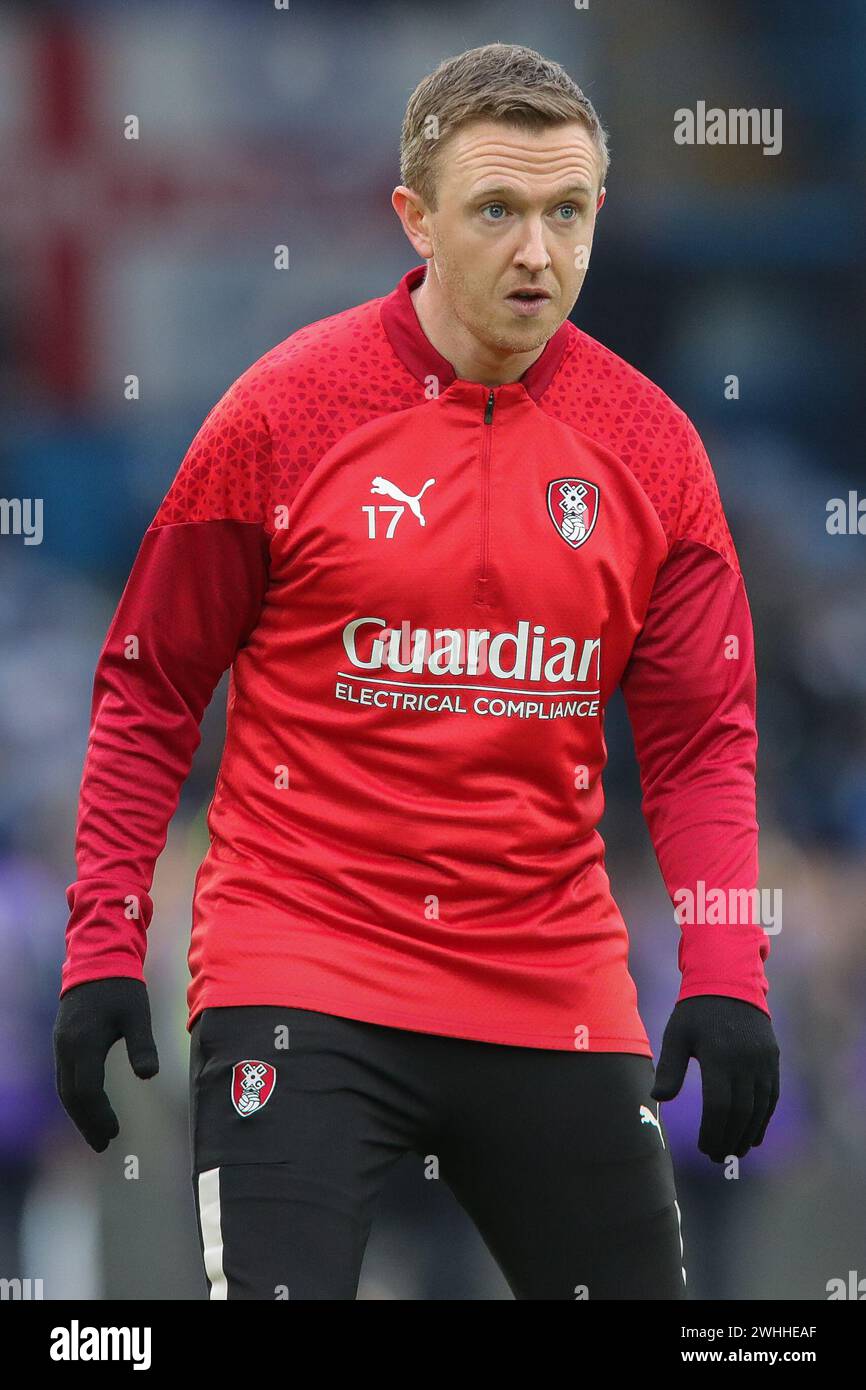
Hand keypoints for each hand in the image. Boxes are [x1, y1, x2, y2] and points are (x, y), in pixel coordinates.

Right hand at [53, 977, 159, 1151]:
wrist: (97, 960)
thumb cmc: (121, 988)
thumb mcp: (137, 1015)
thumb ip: (142, 1046)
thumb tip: (149, 1077)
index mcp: (84, 1044)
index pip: (87, 1091)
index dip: (99, 1116)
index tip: (114, 1134)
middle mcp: (66, 1048)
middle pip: (71, 1096)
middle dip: (87, 1123)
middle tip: (103, 1145)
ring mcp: (61, 1045)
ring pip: (65, 1088)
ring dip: (80, 1113)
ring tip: (96, 1133)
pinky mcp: (63, 1041)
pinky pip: (65, 1077)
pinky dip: (76, 1097)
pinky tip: (89, 1105)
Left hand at [651, 995, 778, 1162]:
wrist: (729, 981)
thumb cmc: (696, 1011)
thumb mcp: (677, 1035)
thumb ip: (670, 1068)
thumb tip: (658, 1099)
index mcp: (719, 1057)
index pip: (719, 1106)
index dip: (713, 1132)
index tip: (704, 1149)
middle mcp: (745, 1062)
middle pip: (740, 1113)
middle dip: (728, 1139)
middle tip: (717, 1158)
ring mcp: (762, 1061)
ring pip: (758, 1109)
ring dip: (747, 1134)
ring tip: (734, 1152)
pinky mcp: (772, 1059)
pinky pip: (771, 1096)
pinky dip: (763, 1119)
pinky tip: (753, 1135)